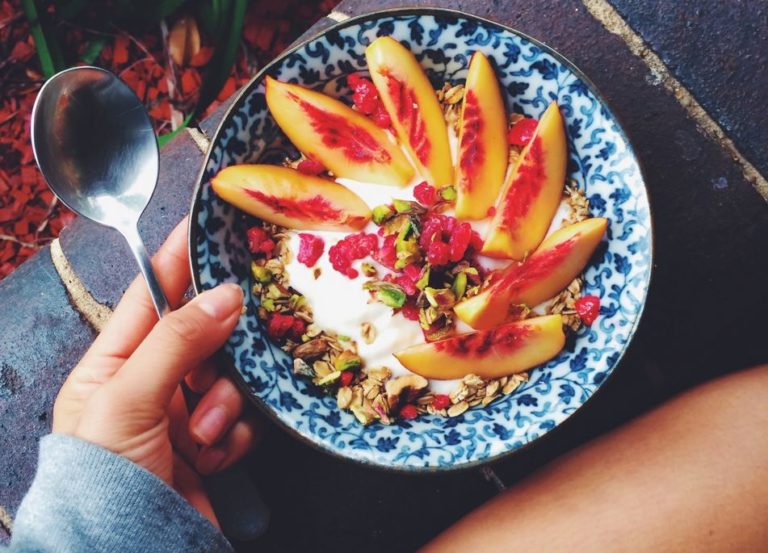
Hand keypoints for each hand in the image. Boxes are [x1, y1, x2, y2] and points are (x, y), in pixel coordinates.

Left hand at [52, 218, 260, 525]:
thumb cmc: (105, 478)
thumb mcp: (129, 399)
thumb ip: (177, 341)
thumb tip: (224, 295)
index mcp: (111, 365)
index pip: (149, 298)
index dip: (177, 261)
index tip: (206, 226)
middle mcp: (149, 385)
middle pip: (201, 337)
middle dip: (213, 356)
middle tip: (214, 368)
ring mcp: (181, 416)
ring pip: (228, 377)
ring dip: (222, 406)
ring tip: (200, 438)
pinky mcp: (210, 445)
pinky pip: (241, 417)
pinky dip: (233, 434)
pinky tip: (213, 456)